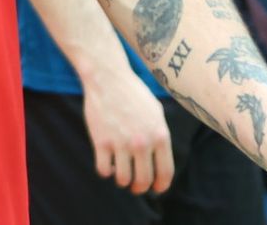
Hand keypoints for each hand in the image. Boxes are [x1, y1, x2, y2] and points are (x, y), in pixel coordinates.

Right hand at [81, 63, 173, 194]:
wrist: (107, 78)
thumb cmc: (132, 92)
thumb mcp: (156, 111)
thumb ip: (160, 134)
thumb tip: (161, 156)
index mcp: (160, 136)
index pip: (165, 173)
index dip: (161, 185)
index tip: (156, 189)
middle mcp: (142, 143)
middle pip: (144, 180)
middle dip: (140, 187)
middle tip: (136, 186)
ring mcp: (121, 143)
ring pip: (124, 179)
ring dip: (123, 181)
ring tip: (121, 175)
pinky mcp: (101, 141)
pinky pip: (104, 169)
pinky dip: (106, 171)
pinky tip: (107, 164)